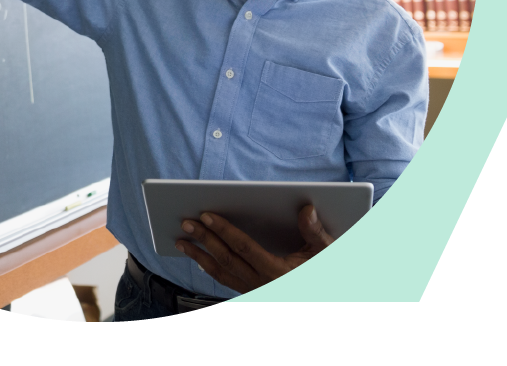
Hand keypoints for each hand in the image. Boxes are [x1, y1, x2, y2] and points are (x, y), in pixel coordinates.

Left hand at [175, 205, 334, 293]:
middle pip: (226, 259)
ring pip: (221, 274)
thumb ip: (314, 231)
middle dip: (204, 240)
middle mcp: (262, 285)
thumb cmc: (323, 272)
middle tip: (186, 223)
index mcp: (277, 273)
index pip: (244, 248)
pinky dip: (210, 269)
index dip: (224, 231)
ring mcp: (255, 292)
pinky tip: (199, 258)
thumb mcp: (324, 251)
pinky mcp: (251, 294)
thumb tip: (307, 209)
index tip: (206, 216)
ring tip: (181, 241)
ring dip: (199, 256)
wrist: (324, 297)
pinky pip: (226, 282)